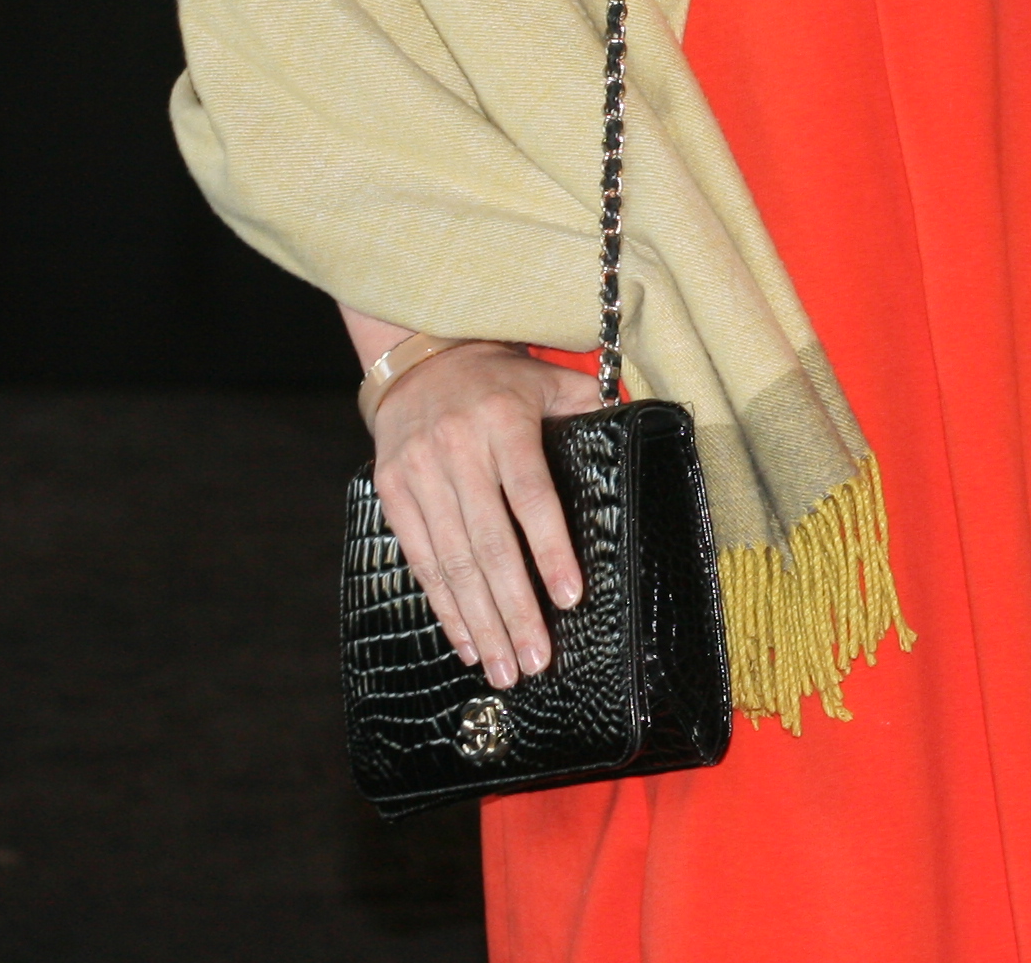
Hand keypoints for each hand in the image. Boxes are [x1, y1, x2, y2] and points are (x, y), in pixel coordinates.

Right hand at [364, 342, 607, 686]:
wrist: (419, 363)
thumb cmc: (499, 379)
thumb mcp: (549, 380)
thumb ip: (591, 407)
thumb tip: (637, 437)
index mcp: (503, 424)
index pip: (531, 497)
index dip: (550, 550)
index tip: (570, 597)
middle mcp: (457, 452)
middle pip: (489, 544)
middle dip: (514, 609)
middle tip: (537, 659)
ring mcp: (419, 476)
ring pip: (453, 563)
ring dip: (481, 621)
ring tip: (506, 667)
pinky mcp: (393, 495)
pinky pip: (421, 561)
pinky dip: (445, 607)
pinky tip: (467, 642)